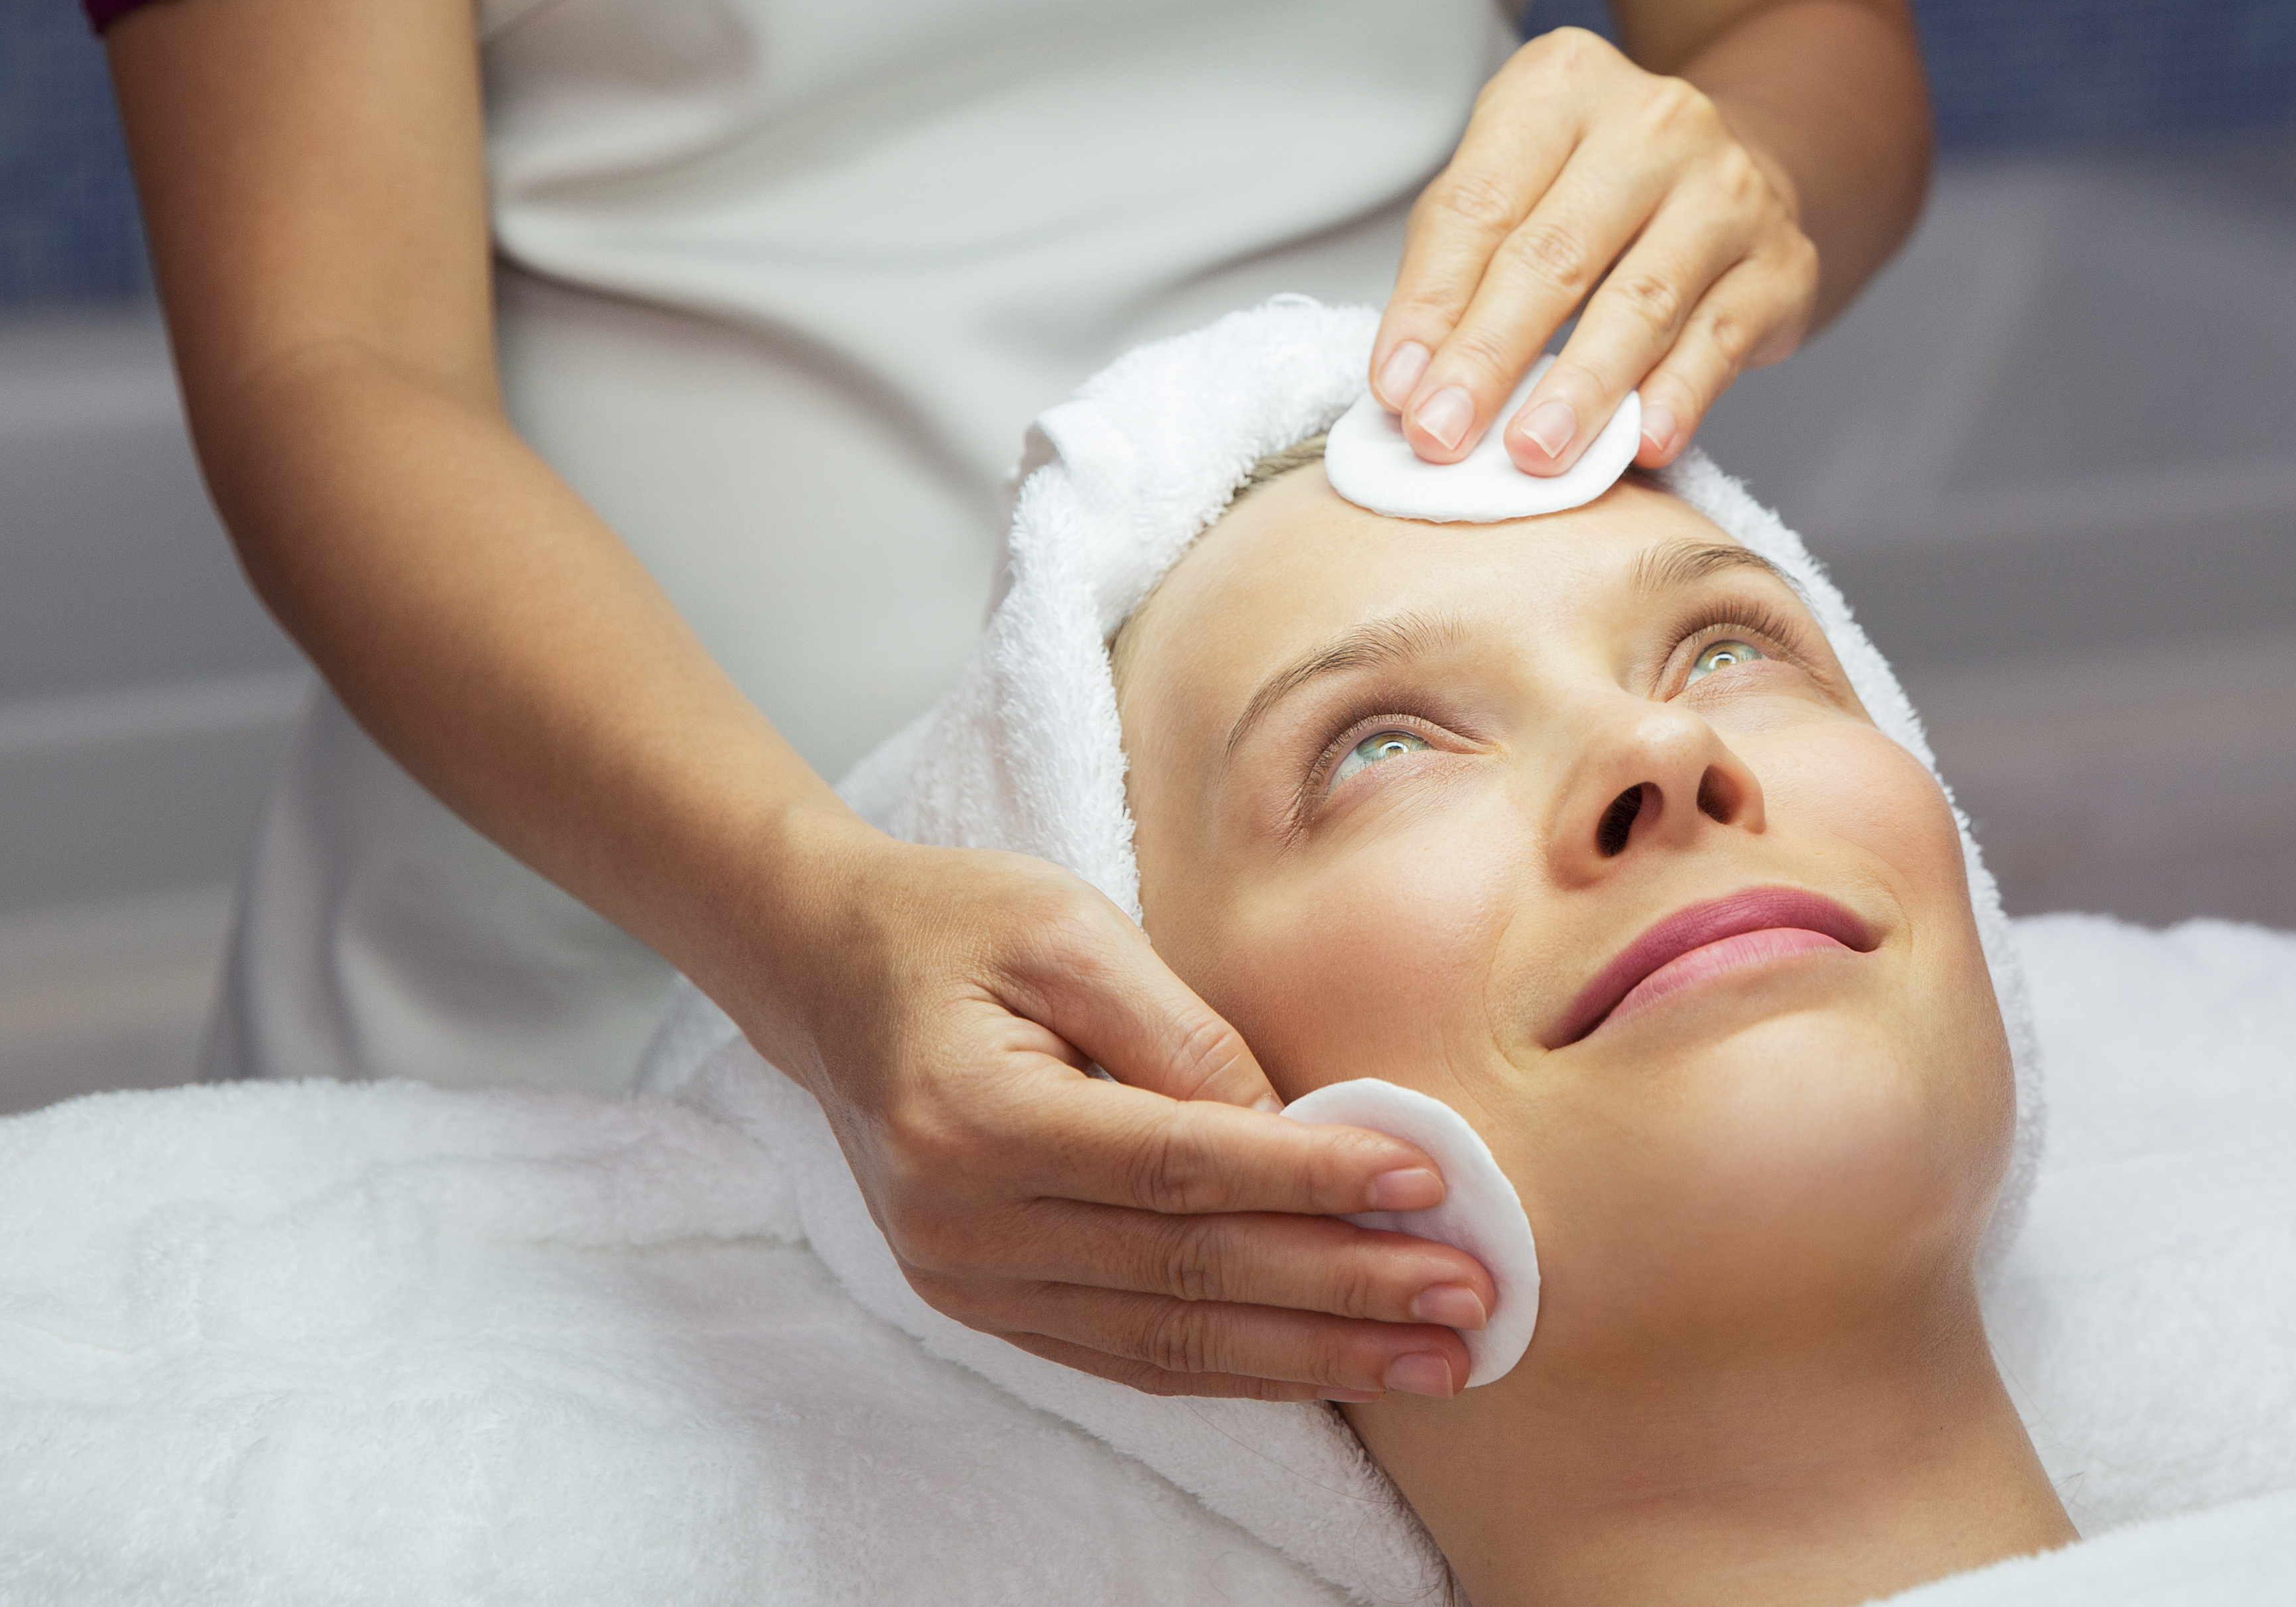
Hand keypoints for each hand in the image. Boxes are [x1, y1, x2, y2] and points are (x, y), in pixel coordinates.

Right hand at [761, 828, 1494, 1401]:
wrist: (824, 970)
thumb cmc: (957, 925)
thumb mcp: (1070, 928)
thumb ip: (1180, 1031)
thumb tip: (1291, 1129)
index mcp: (976, 1119)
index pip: (1177, 1168)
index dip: (1307, 1181)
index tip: (1427, 1185)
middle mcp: (962, 1224)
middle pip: (1186, 1271)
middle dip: (1343, 1289)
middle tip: (1470, 1300)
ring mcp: (967, 1281)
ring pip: (1169, 1340)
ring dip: (1314, 1355)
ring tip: (1437, 1358)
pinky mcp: (987, 1303)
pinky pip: (1131, 1357)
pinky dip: (1241, 1370)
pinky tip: (1336, 1368)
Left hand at [1371, 27, 1817, 476]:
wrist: (1738, 174)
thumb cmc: (1595, 191)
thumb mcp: (1514, 186)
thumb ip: (1455, 268)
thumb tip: (1410, 383)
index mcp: (1564, 84)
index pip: (1480, 203)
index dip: (1430, 304)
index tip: (1396, 389)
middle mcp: (1654, 124)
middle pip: (1555, 253)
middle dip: (1490, 355)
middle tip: (1443, 434)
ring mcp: (1728, 190)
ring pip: (1641, 303)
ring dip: (1580, 389)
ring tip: (1533, 452)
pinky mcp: (1780, 263)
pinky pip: (1718, 340)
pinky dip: (1677, 397)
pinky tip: (1643, 444)